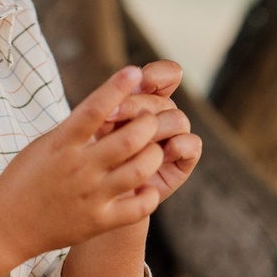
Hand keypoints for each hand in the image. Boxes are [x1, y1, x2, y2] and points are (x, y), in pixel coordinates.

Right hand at [0, 66, 165, 263]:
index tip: (134, 71)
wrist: (6, 227)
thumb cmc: (24, 180)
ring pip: (141, 169)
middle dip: (148, 123)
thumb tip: (105, 103)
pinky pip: (139, 207)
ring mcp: (91, 196)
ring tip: (151, 151)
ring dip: (154, 155)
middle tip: (149, 120)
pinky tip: (145, 187)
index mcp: (62, 144)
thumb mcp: (44, 145)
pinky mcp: (98, 221)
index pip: (94, 109)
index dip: (117, 87)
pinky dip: (149, 194)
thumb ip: (75, 128)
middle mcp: (79, 168)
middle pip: (131, 138)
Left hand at [96, 59, 200, 205]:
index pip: (165, 75)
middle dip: (139, 105)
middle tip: (110, 119)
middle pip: (163, 100)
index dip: (157, 75)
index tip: (138, 79)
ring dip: (157, 126)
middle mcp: (160, 117)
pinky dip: (181, 145)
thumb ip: (107, 107)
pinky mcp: (181, 164)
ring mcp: (172, 139)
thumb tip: (122, 93)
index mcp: (142, 101)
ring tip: (131, 142)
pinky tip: (165, 152)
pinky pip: (192, 145)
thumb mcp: (89, 131)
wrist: (88, 201)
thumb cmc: (84, 162)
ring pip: (178, 119)